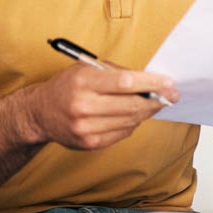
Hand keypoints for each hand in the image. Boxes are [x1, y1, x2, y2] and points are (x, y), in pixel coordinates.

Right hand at [22, 61, 179, 149]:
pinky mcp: (89, 143)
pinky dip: (133, 123)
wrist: (40, 113)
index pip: (126, 83)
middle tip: (172, 95)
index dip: (152, 83)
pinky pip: (122, 133)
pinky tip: (134, 115)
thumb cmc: (69, 86)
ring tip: (155, 103)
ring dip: (147, 112)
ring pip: (130, 121)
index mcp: (83, 81)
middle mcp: (83, 105)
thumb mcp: (88, 68)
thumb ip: (118, 73)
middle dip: (157, 100)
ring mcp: (85, 128)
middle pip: (132, 105)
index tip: (169, 83)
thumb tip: (153, 81)